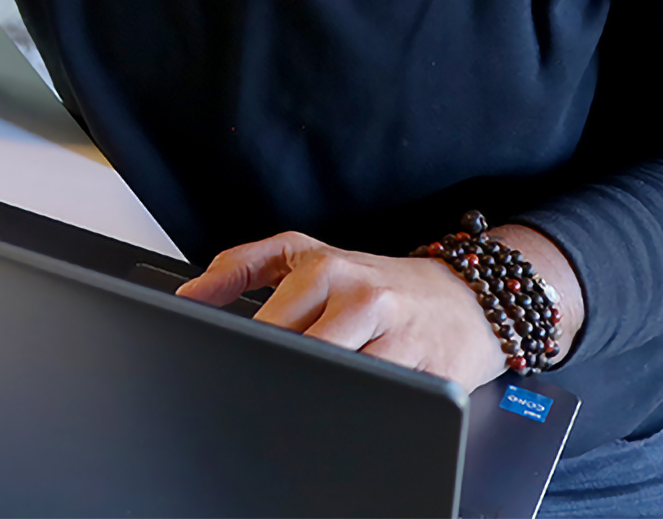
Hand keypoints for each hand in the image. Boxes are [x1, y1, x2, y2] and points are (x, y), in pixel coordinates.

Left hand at [176, 231, 511, 386]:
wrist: (470, 298)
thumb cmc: (380, 281)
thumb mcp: (308, 256)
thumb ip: (242, 266)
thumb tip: (191, 294)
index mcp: (326, 268)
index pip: (267, 323)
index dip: (246, 353)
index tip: (232, 365)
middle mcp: (364, 298)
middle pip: (302, 355)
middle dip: (281, 376)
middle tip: (272, 384)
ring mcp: (400, 338)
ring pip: (342, 380)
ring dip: (324, 392)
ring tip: (320, 385)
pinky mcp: (433, 376)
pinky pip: (384, 401)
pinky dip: (365, 406)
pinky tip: (361, 396)